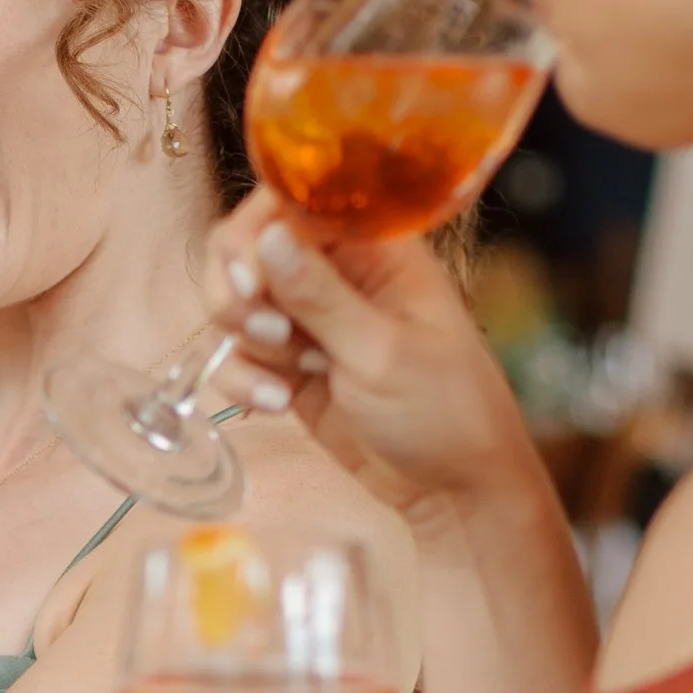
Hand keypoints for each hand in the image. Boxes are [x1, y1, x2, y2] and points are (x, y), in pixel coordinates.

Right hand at [207, 192, 539, 539]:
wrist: (455, 489)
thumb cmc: (444, 412)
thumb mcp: (382, 352)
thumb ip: (319, 295)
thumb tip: (268, 234)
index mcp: (374, 247)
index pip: (290, 203)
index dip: (255, 235)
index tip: (250, 282)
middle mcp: (338, 273)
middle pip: (248, 250)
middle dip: (239, 293)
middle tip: (270, 333)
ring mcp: (312, 320)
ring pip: (237, 305)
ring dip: (246, 343)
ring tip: (285, 383)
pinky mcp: (293, 366)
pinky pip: (241, 354)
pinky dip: (245, 378)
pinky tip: (277, 405)